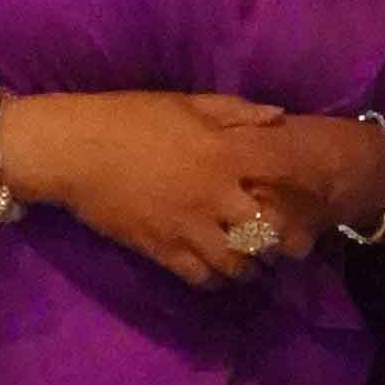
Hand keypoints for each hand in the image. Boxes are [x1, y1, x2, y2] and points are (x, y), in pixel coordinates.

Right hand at [0, 88, 337, 286]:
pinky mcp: (161, 250)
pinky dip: (217, 280)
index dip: (303, 191)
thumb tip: (279, 117)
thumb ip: (236, 112)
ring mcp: (187, 227)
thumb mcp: (186, 103)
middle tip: (290, 245)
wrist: (73, 149)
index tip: (311, 200)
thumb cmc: (130, 118)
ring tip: (256, 263)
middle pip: (267, 232)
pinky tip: (220, 273)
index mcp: (222, 152)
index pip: (281, 178)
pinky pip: (201, 278)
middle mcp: (212, 195)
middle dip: (284, 242)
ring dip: (252, 266)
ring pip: (237, 263)